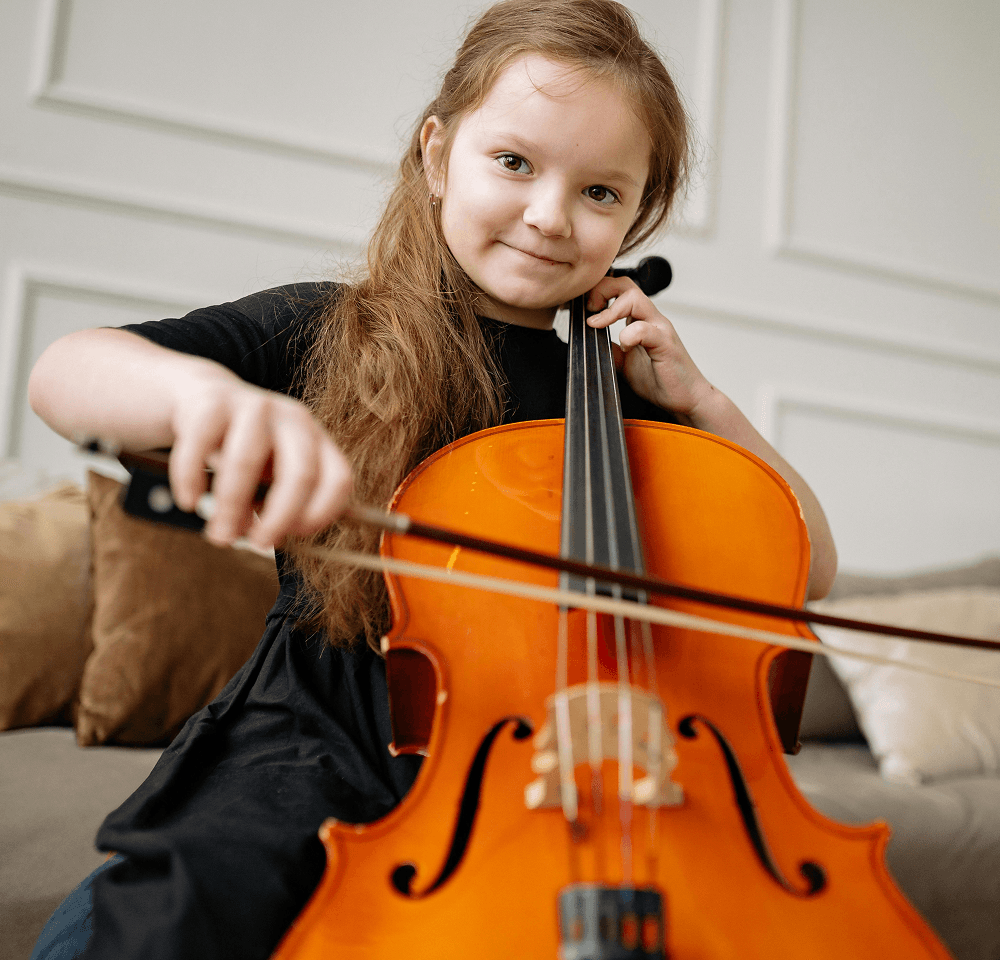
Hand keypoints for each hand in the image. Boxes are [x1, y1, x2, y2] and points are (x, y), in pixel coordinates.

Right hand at [167, 368, 350, 549]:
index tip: (296, 536)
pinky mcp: (213, 401)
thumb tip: (265, 540)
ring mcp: (255, 406)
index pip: (338, 478)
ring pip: (246, 460)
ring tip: (218, 535)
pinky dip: (192, 478)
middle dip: (280, 516)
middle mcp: (294, 420)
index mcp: (317, 441)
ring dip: (231, 506)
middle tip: (258, 544)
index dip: (322, 512)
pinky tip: (189, 502)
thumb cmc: (245, 450)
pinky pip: (200, 443)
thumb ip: (273, 507)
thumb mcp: (269, 476)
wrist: (204, 400)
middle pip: (301, 472)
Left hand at [585, 276, 713, 423]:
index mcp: (641, 320)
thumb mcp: (625, 363)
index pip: (620, 290)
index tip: (586, 312)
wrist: (687, 398)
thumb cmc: (661, 379)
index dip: (599, 293)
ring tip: (598, 325)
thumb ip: (611, 349)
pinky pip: (644, 329)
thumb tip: (590, 341)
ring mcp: (659, 328)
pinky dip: (628, 335)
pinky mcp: (665, 343)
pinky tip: (624, 348)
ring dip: (611, 309)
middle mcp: (651, 319)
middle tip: (590, 310)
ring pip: (635, 298)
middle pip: (626, 285)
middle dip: (602, 290)